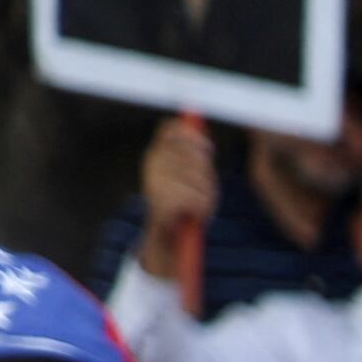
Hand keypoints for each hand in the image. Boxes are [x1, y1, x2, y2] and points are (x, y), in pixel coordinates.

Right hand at [142, 114, 217, 247]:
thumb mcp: (187, 175)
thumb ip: (192, 153)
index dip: (192, 135)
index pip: (170, 131)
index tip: (208, 147)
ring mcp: (156, 181)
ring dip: (207, 193)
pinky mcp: (162, 200)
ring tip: (200, 203)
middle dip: (206, 171)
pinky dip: (203, 207)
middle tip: (207, 187)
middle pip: (191, 154)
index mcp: (155, 156)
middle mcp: (153, 165)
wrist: (167, 233)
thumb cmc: (183, 202)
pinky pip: (196, 198)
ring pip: (198, 178)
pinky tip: (196, 213)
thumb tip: (197, 128)